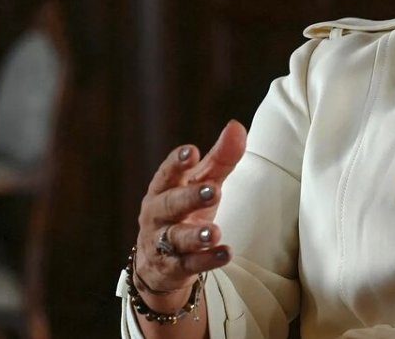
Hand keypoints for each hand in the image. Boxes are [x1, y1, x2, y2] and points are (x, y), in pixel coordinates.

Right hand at [132, 120, 246, 311]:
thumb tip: (236, 125)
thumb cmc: (184, 210)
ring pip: (176, 238)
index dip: (176, 162)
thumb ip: (220, 158)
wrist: (158, 264)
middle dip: (189, 197)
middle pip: (170, 204)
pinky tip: (225, 254)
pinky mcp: (173, 268)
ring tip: (216, 232)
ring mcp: (163, 243)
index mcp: (163, 189)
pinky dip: (207, 260)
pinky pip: (189, 265)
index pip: (167, 173)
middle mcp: (158, 215)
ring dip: (196, 235)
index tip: (190, 151)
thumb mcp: (201, 183)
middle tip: (213, 190)